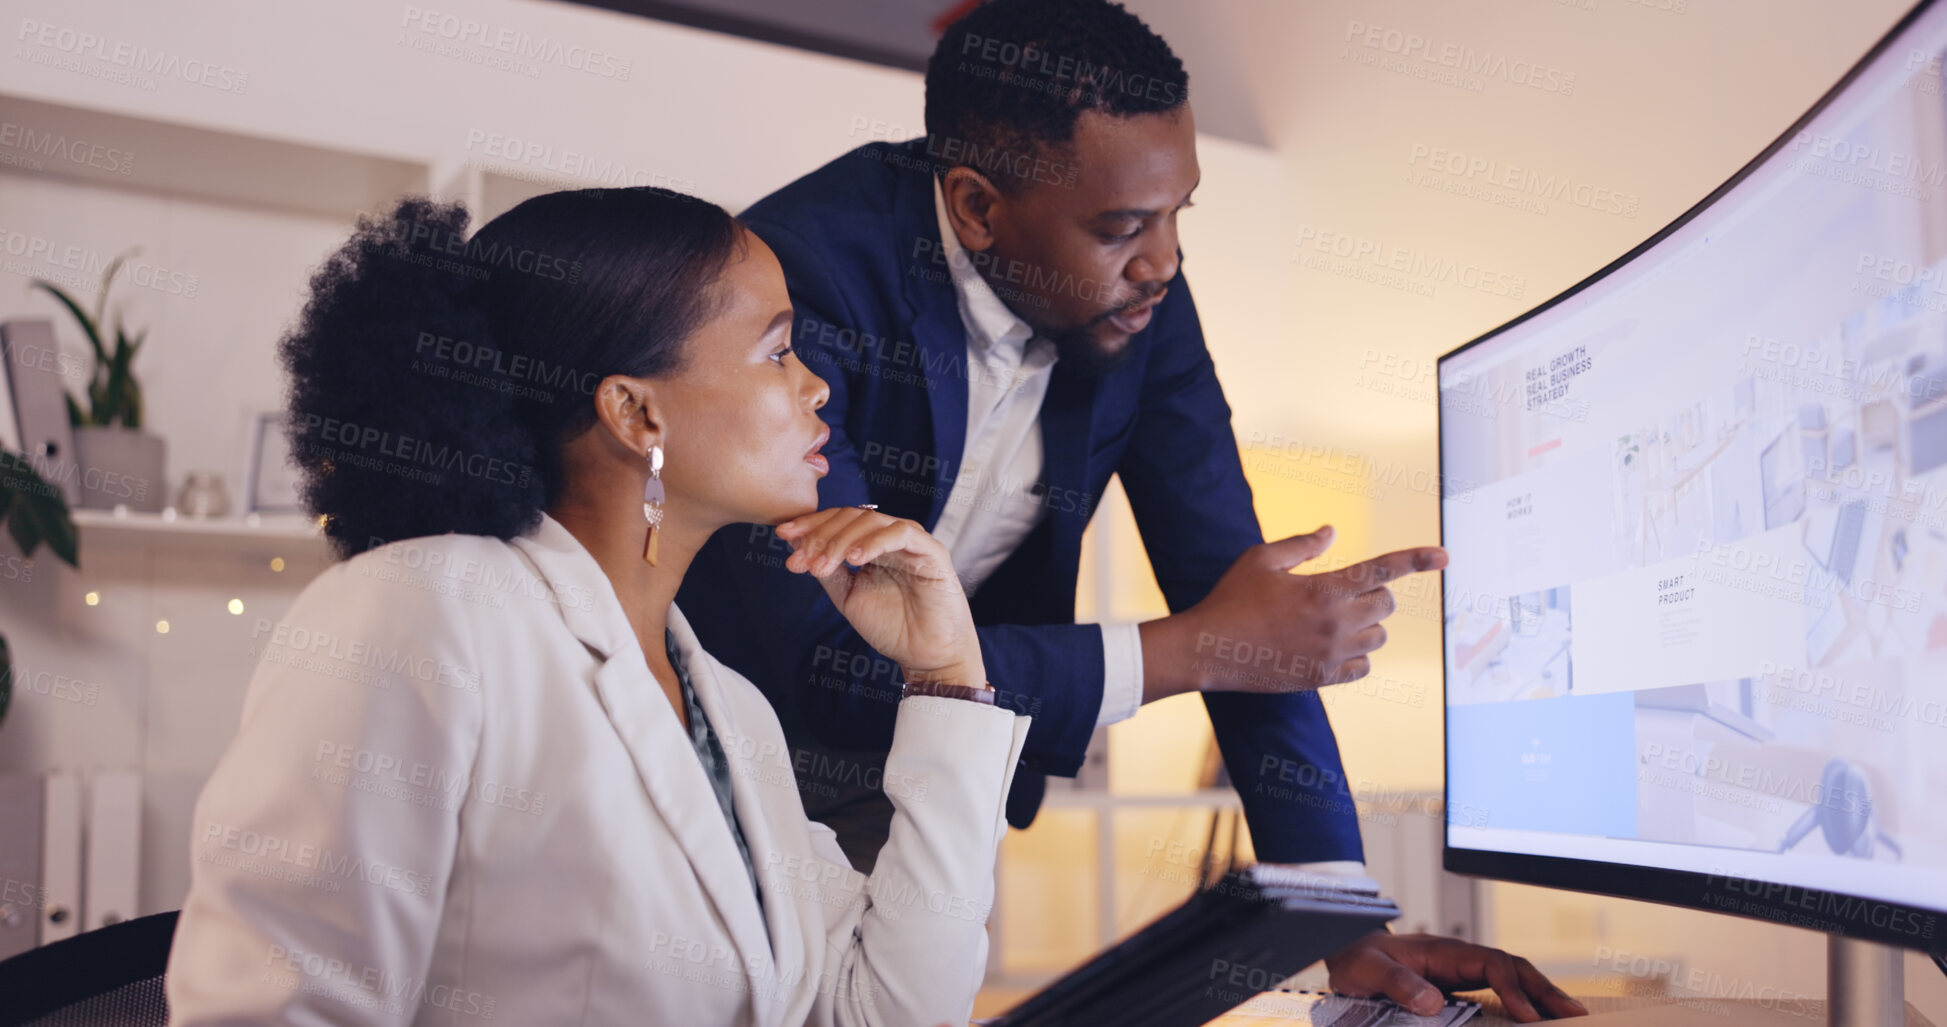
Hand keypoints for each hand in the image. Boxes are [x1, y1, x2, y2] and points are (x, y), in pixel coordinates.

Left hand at [775, 508, 985, 687]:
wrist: (927, 656)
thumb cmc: (893, 628)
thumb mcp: (848, 596)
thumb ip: (827, 570)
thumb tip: (795, 543)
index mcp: (872, 545)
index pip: (838, 521)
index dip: (810, 525)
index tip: (783, 535)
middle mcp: (890, 538)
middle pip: (850, 517)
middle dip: (820, 535)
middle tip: (801, 560)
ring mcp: (912, 542)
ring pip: (871, 521)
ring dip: (840, 541)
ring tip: (822, 566)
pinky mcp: (931, 551)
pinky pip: (901, 533)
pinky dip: (874, 542)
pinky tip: (854, 559)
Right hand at [1142, 526, 1446, 700]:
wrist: (1209, 649)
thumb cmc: (1231, 598)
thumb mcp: (1261, 560)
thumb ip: (1302, 545)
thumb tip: (1332, 531)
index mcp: (1324, 589)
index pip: (1383, 569)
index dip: (1417, 559)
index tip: (1445, 555)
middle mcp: (1335, 623)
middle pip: (1385, 604)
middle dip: (1372, 594)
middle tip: (1341, 592)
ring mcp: (1331, 654)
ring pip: (1379, 636)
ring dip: (1368, 624)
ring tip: (1336, 619)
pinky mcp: (1322, 678)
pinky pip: (1363, 666)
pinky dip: (1357, 655)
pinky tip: (1333, 646)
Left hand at [1325, 931, 1586, 1021]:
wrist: (1348, 952)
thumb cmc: (1358, 960)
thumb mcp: (1368, 970)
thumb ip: (1398, 983)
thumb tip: (1435, 1001)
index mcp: (1443, 951)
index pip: (1492, 964)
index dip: (1512, 989)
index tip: (1526, 1016)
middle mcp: (1459, 958)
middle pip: (1513, 967)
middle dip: (1544, 989)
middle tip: (1576, 1015)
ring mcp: (1462, 971)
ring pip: (1512, 978)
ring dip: (1541, 996)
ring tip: (1571, 1017)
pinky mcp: (1460, 986)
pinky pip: (1499, 991)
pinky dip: (1522, 1003)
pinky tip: (1536, 1019)